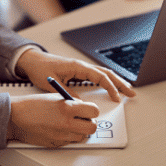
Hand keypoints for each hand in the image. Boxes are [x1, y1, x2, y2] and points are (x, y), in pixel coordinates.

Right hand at [7, 93, 98, 147]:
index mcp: (67, 108)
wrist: (16, 118)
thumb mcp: (55, 97)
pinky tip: (59, 128)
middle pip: (92, 128)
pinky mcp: (55, 144)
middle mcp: (66, 123)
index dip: (92, 110)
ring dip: (79, 130)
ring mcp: (61, 136)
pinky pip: (69, 141)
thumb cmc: (32, 105)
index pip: (94, 111)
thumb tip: (82, 106)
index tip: (89, 109)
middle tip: (83, 119)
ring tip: (69, 123)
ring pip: (82, 137)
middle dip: (89, 123)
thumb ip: (71, 102)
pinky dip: (68, 136)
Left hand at [10, 49, 135, 146]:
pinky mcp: (78, 71)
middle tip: (132, 93)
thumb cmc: (41, 69)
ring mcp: (81, 68)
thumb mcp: (53, 84)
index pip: (100, 76)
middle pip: (106, 73)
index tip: (116, 98)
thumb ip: (67, 93)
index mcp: (78, 66)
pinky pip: (97, 75)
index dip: (110, 87)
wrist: (33, 61)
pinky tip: (111, 86)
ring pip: (103, 73)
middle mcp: (82, 66)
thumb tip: (79, 104)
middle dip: (120, 83)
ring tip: (127, 90)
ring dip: (116, 81)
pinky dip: (107, 81)